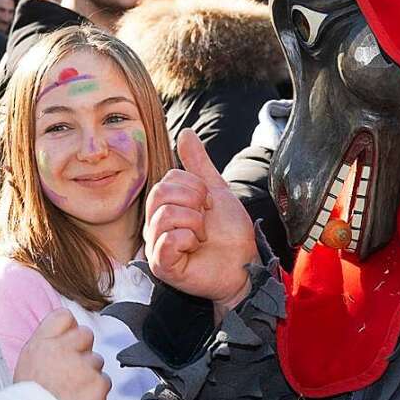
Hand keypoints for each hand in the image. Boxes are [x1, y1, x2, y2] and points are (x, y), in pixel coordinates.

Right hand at [14, 308, 109, 399]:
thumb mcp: (26, 365)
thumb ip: (46, 346)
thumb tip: (62, 337)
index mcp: (41, 343)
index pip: (64, 316)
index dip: (68, 330)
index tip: (66, 344)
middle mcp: (62, 349)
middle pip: (86, 334)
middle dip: (82, 351)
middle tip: (70, 373)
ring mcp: (83, 365)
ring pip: (97, 361)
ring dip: (89, 374)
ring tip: (72, 394)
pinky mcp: (99, 383)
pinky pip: (104, 381)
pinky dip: (96, 392)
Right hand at [144, 129, 257, 318]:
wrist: (244, 262)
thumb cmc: (228, 232)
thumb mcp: (215, 190)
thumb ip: (198, 163)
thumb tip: (185, 133)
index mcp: (165, 206)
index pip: (168, 179)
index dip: (196, 188)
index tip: (209, 205)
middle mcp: (155, 224)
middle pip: (160, 193)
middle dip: (195, 201)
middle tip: (206, 219)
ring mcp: (156, 245)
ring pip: (165, 215)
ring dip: (195, 222)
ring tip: (202, 236)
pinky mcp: (162, 266)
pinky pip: (166, 241)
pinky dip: (188, 239)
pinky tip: (195, 247)